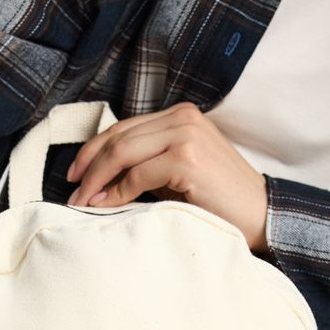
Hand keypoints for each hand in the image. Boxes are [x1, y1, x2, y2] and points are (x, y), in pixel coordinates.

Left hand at [65, 102, 268, 252]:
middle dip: (88, 166)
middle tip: (70, 191)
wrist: (258, 214)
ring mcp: (185, 135)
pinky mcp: (187, 159)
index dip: (93, 150)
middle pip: (118, 138)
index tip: (73, 174)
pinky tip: (105, 207)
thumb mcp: (176, 174)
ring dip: (96, 180)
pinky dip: (117, 192)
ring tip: (81, 203)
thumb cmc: (217, 199)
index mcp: (179, 115)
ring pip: (122, 153)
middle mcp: (182, 118)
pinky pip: (138, 175)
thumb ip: (145, 166)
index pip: (123, 128)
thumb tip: (100, 182)